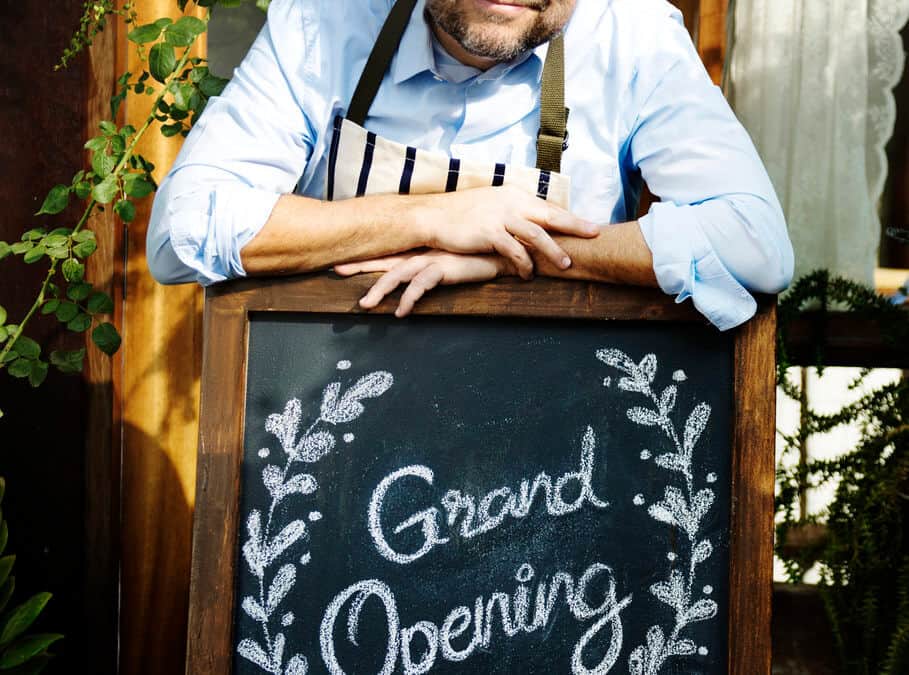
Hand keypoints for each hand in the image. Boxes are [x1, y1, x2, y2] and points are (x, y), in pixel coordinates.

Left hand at [335, 250, 514, 316]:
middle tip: (337, 270)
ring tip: (366, 305)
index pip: (386, 254)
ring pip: (398, 273)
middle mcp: (422, 252)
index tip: (341, 263)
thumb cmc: (477, 257)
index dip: (364, 258)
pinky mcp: (445, 267)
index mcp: (420, 251)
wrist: (503, 249)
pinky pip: (422, 285)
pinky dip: (409, 299)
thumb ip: (435, 268)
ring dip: (380, 289)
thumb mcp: (451, 263)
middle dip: (361, 266)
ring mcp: (432, 258)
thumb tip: (420, 279)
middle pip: (385, 260)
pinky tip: (401, 312)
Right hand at [413, 185, 598, 279]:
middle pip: (550, 215)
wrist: (433, 216)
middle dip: (575, 226)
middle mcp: (511, 203)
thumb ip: (513, 211)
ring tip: (566, 265)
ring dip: (553, 251)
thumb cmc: (462, 214)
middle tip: (595, 234)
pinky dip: (524, 264)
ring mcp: (500, 217)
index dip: (570, 217)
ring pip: (536, 234)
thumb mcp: (492, 205)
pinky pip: (514, 251)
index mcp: (514, 195)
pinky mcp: (489, 233)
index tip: (590, 226)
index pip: (548, 207)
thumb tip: (531, 222)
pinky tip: (528, 275)